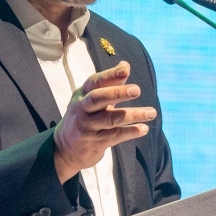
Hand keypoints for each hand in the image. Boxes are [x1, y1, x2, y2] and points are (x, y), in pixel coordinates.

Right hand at [53, 61, 155, 182]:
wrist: (64, 150)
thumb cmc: (83, 119)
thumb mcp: (90, 100)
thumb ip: (109, 84)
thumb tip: (125, 65)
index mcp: (81, 95)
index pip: (95, 82)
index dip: (110, 75)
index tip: (125, 69)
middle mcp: (82, 109)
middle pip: (98, 98)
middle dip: (117, 93)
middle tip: (137, 90)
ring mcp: (87, 127)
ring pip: (110, 119)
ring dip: (132, 115)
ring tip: (151, 112)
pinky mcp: (94, 142)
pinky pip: (114, 135)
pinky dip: (130, 132)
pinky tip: (143, 128)